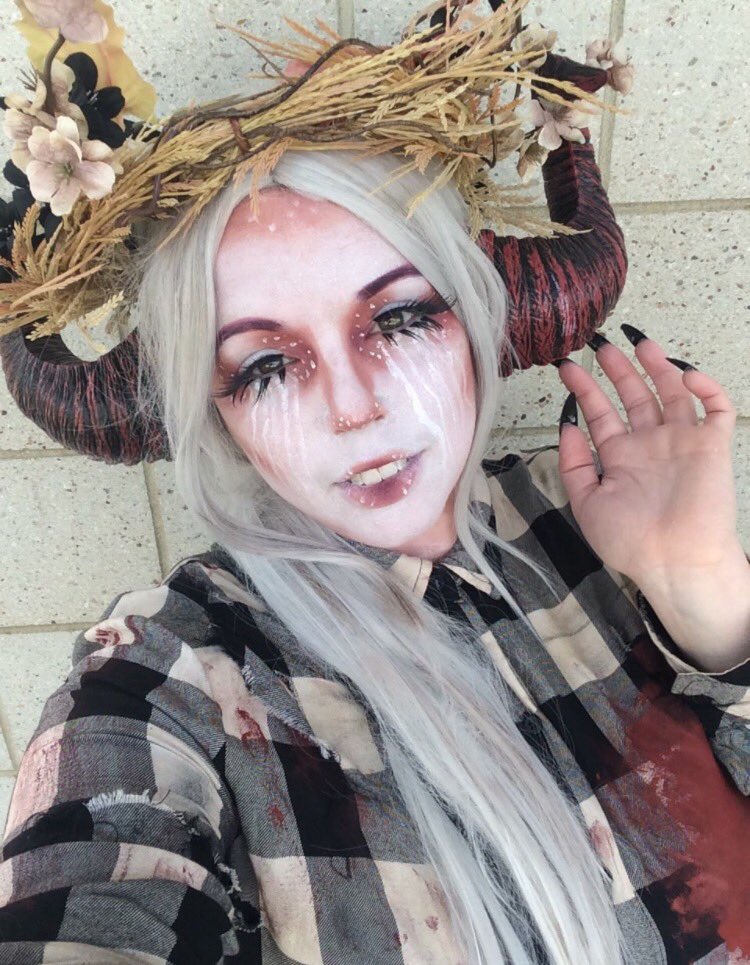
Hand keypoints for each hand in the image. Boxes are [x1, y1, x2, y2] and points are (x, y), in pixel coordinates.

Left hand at [554, 326, 741, 586]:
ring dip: (658, 366)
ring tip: (640, 342)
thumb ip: (574, 465)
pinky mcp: (711, 445)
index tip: (566, 366)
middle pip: (634, 396)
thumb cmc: (630, 542)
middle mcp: (650, 445)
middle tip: (600, 343)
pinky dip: (705, 387)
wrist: (673, 563)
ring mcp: (681, 442)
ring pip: (672, 393)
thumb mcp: (586, 503)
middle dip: (619, 369)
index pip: (601, 414)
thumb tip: (566, 426)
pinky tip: (684, 372)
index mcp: (620, 458)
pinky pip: (715, 408)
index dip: (585, 388)